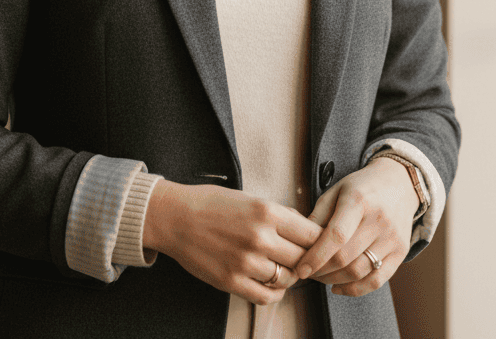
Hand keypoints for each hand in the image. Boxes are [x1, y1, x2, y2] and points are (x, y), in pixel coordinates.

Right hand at [143, 180, 322, 305]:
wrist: (175, 217)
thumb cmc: (211, 204)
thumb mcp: (250, 198)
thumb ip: (278, 214)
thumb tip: (304, 228)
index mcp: (266, 212)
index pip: (312, 234)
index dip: (320, 242)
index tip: (320, 245)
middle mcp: (260, 237)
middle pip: (303, 259)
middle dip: (306, 261)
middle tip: (303, 260)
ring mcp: (246, 262)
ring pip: (287, 280)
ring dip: (289, 277)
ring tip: (282, 269)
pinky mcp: (232, 282)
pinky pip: (266, 297)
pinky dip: (273, 293)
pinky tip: (268, 282)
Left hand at [295, 158, 415, 296]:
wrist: (399, 183)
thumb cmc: (361, 187)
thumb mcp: (336, 190)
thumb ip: (318, 215)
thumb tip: (299, 242)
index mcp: (358, 200)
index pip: (336, 236)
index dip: (316, 256)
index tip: (301, 269)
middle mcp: (378, 219)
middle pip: (345, 258)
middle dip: (321, 271)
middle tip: (307, 272)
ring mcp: (392, 237)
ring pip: (359, 272)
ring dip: (335, 281)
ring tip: (321, 277)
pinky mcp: (401, 252)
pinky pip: (377, 280)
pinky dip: (355, 289)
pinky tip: (339, 287)